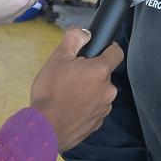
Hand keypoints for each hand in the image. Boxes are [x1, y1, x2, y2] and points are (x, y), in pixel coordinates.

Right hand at [31, 28, 123, 150]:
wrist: (44, 128)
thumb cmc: (50, 92)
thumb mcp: (57, 58)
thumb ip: (73, 39)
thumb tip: (84, 32)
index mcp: (101, 71)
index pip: (117, 52)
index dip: (108, 48)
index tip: (99, 49)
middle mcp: (108, 90)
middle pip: (104, 74)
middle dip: (91, 73)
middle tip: (71, 75)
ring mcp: (104, 109)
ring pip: (99, 92)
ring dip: (88, 91)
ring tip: (67, 94)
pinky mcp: (97, 124)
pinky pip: (94, 109)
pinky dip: (85, 107)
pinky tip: (69, 108)